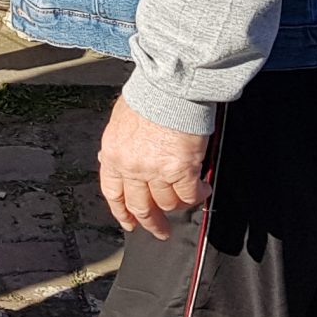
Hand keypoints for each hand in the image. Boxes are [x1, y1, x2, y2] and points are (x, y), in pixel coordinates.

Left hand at [98, 94, 209, 238]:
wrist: (169, 85)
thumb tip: (116, 157)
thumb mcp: (121, 119)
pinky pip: (189, 194)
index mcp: (113, 154)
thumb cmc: (149, 94)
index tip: (129, 222)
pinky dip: (197, 195)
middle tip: (159, 231)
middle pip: (139, 206)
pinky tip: (203, 190)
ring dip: (178, 205)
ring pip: (166, 203)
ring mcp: (156, 171)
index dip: (121, 212)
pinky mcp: (181, 170)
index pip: (113, 192)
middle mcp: (131, 167)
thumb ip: (120, 144)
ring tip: (187, 200)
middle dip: (150, 222)